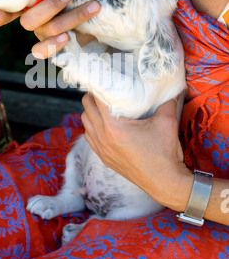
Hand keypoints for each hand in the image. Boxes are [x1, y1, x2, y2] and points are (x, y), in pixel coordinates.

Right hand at [0, 0, 99, 58]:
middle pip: (29, 21)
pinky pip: (51, 52)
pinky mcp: (60, 44)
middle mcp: (33, 20)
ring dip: (72, 17)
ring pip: (49, 31)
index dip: (0, 16)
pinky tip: (68, 36)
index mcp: (26, 4)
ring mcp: (46, 33)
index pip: (7, 11)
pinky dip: (56, 45)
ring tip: (93, 6)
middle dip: (47, 8)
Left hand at [81, 94, 192, 210]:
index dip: (99, 85)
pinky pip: (89, 137)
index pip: (96, 99)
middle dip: (93, 96)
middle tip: (105, 88)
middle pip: (86, 108)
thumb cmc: (164, 153)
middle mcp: (102, 137)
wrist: (164, 182)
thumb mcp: (167, 121)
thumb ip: (167, 100)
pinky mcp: (104, 158)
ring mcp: (101, 149)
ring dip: (90, 111)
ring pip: (85, 123)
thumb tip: (173, 85)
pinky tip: (104, 124)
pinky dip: (92, 127)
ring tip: (103, 104)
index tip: (104, 76)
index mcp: (113, 127)